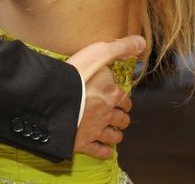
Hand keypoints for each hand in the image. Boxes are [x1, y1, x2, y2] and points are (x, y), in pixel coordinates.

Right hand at [66, 35, 144, 158]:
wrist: (53, 99)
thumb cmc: (75, 74)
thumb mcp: (99, 53)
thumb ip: (120, 48)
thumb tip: (141, 42)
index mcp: (112, 94)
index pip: (125, 99)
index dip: (125, 99)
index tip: (122, 99)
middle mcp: (107, 113)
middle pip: (121, 119)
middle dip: (122, 117)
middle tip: (120, 116)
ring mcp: (95, 130)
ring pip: (113, 136)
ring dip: (116, 134)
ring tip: (115, 133)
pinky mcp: (82, 143)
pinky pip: (98, 151)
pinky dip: (104, 152)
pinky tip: (106, 151)